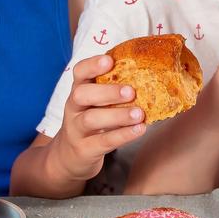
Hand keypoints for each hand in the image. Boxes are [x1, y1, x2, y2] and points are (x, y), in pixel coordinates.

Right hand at [53, 54, 146, 181]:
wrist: (69, 157)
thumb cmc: (91, 122)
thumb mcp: (95, 103)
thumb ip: (113, 90)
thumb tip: (149, 75)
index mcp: (79, 90)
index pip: (79, 72)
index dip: (92, 65)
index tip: (109, 60)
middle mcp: (73, 107)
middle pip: (82, 94)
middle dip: (107, 91)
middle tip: (131, 91)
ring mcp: (76, 129)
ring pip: (91, 119)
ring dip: (118, 115)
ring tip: (139, 114)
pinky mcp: (84, 149)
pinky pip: (103, 142)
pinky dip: (122, 135)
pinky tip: (139, 130)